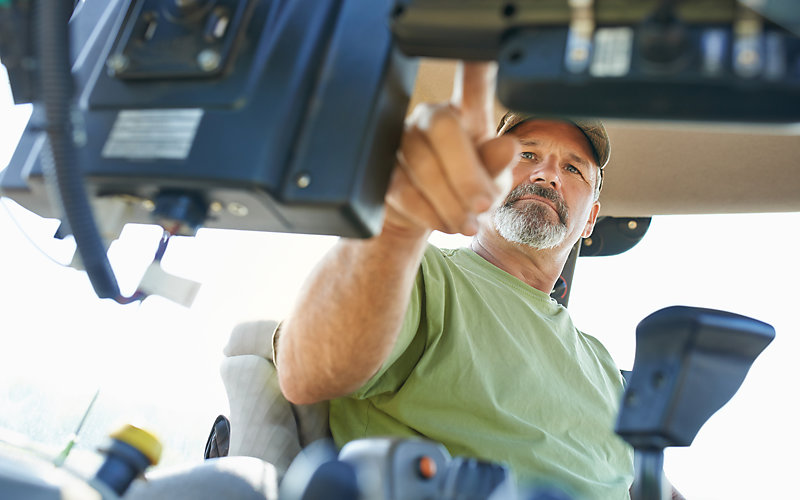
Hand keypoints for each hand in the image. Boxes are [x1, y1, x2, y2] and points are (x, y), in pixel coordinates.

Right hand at [383, 62, 519, 238]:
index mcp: (466, 113)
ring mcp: (401, 140)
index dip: (476, 64)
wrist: (427, 220)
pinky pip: (402, 188)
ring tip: (467, 224)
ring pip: (422, 164)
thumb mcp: (492, 182)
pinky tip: (443, 223)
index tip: (482, 46)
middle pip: (443, 128)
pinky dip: (428, 212)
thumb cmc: (465, 191)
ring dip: (450, 202)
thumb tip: (507, 147)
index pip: (473, 82)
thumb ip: (498, 165)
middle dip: (466, 174)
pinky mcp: (381, 169)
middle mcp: (431, 118)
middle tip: (483, 206)